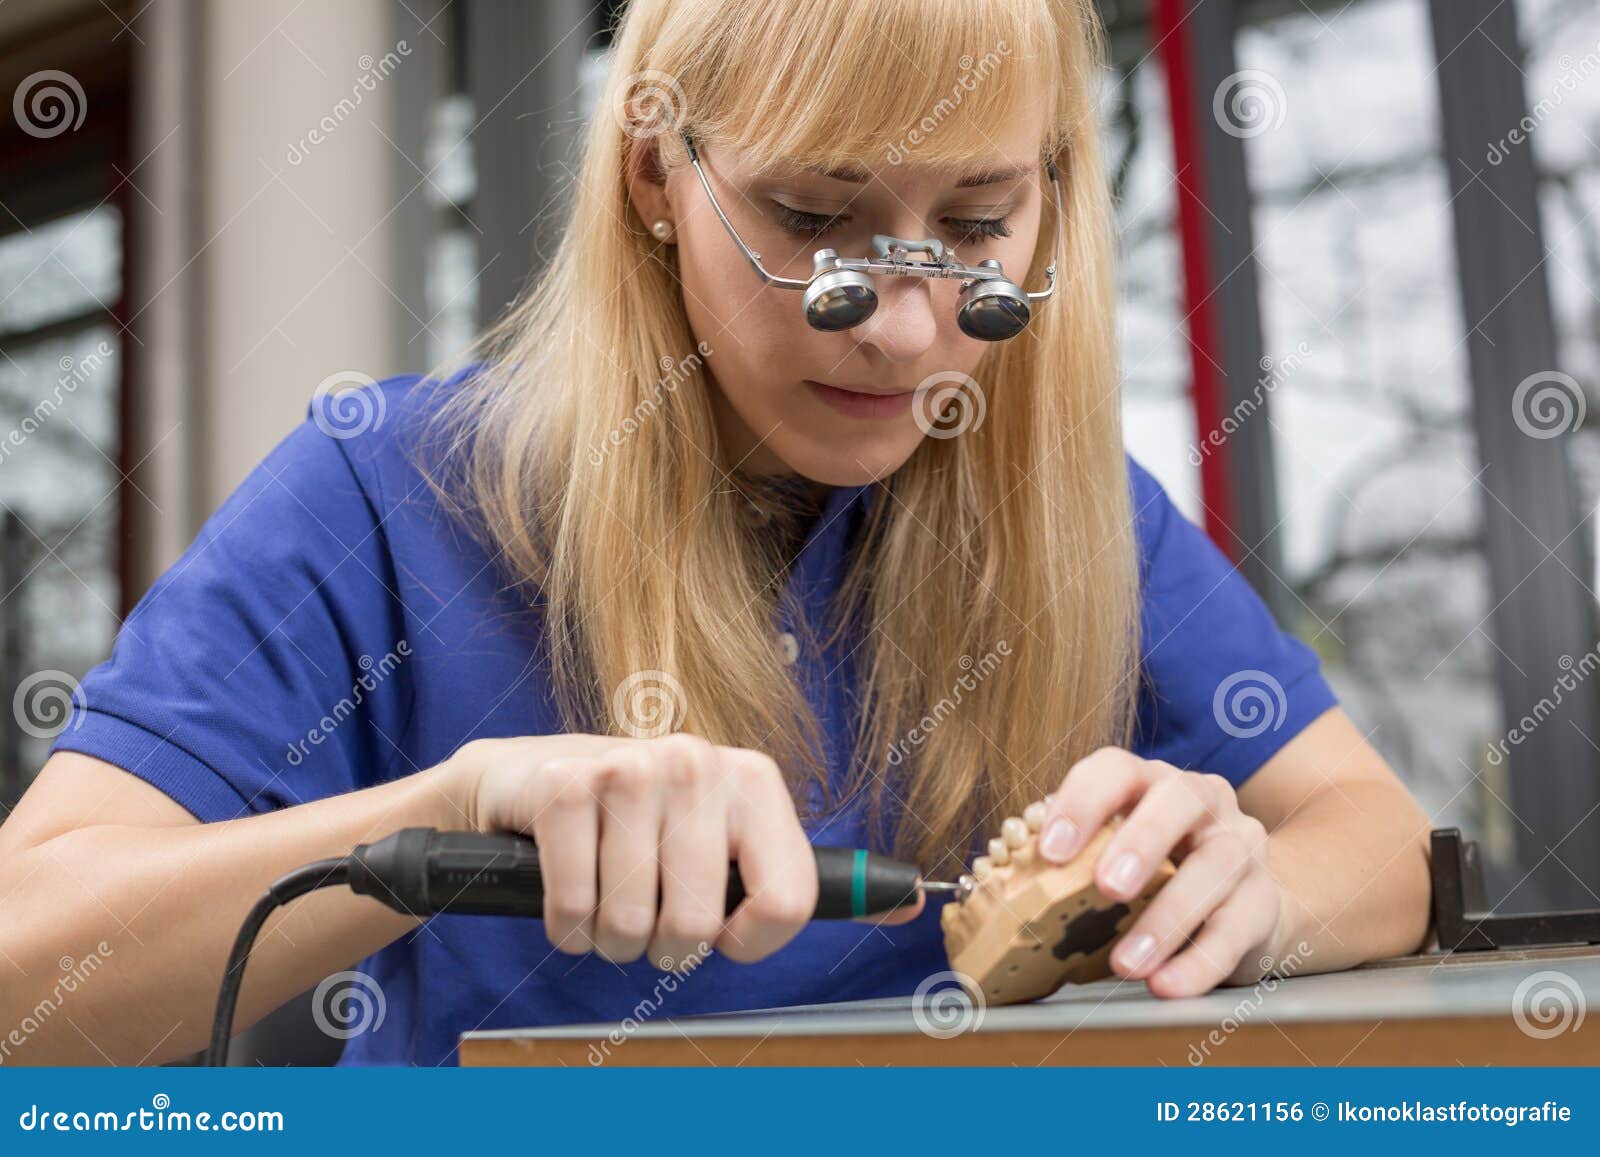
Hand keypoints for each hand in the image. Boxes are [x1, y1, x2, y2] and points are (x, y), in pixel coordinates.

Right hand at [443, 732, 922, 970]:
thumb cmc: (637, 829)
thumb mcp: (726, 844)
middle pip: (699, 926)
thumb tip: (913, 901)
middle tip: (644, 913)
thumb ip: (807, 879)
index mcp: (752, 780)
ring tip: (602, 895)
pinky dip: (564, 925)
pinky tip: (564, 887)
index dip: (749, 943)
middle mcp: (698, 762)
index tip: (721, 934)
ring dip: (608, 937)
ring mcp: (629, 770)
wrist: (525, 782)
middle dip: (663, 946)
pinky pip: (574, 910)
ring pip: (633, 925)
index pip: (789, 902)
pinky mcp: (565, 786)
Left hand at [1035, 747, 1281, 996]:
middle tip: (1106, 888)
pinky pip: (1238, 928)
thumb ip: (1072, 861)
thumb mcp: (1114, 853)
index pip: (1116, 770)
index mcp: (1150, 782)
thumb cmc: (1157, 873)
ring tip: (1127, 962)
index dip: (1083, 801)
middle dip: (1141, 842)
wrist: (1244, 902)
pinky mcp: (1265, 899)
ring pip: (1215, 867)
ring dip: (1168, 917)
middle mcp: (1203, 800)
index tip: (1050, 848)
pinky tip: (1166, 984)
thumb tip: (1005, 891)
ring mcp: (1241, 845)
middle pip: (1178, 800)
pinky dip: (1199, 962)